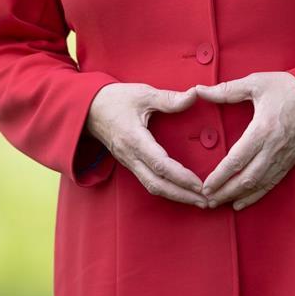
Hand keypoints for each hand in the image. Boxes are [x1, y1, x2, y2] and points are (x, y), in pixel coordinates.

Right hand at [85, 83, 208, 207]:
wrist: (88, 109)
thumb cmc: (115, 99)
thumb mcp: (143, 94)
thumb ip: (169, 98)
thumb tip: (194, 95)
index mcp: (134, 139)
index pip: (160, 164)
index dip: (180, 176)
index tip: (200, 184)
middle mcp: (130, 156)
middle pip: (157, 184)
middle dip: (182, 195)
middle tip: (206, 201)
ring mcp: (128, 162)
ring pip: (152, 186)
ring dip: (176, 196)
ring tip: (199, 201)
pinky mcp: (130, 164)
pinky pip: (148, 182)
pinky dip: (167, 190)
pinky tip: (182, 192)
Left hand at [193, 72, 294, 209]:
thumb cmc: (289, 88)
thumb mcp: (257, 83)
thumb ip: (227, 90)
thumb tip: (199, 90)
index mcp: (263, 129)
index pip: (236, 160)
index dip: (219, 176)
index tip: (205, 186)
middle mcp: (273, 149)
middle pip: (246, 179)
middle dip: (225, 192)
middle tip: (207, 200)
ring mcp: (283, 158)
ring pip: (258, 185)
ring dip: (238, 197)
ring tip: (219, 203)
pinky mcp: (290, 161)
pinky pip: (271, 183)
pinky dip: (256, 196)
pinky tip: (242, 202)